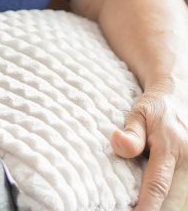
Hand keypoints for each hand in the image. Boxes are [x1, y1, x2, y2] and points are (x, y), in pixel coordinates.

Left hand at [111, 81, 187, 209]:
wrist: (180, 98)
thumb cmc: (155, 108)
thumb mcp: (139, 113)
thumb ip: (131, 133)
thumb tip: (117, 142)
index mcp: (170, 149)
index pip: (158, 185)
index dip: (147, 206)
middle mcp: (186, 162)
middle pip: (170, 200)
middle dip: (153, 209)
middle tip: (128, 209)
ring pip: (176, 199)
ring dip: (160, 205)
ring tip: (136, 204)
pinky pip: (180, 192)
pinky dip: (166, 200)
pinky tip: (151, 199)